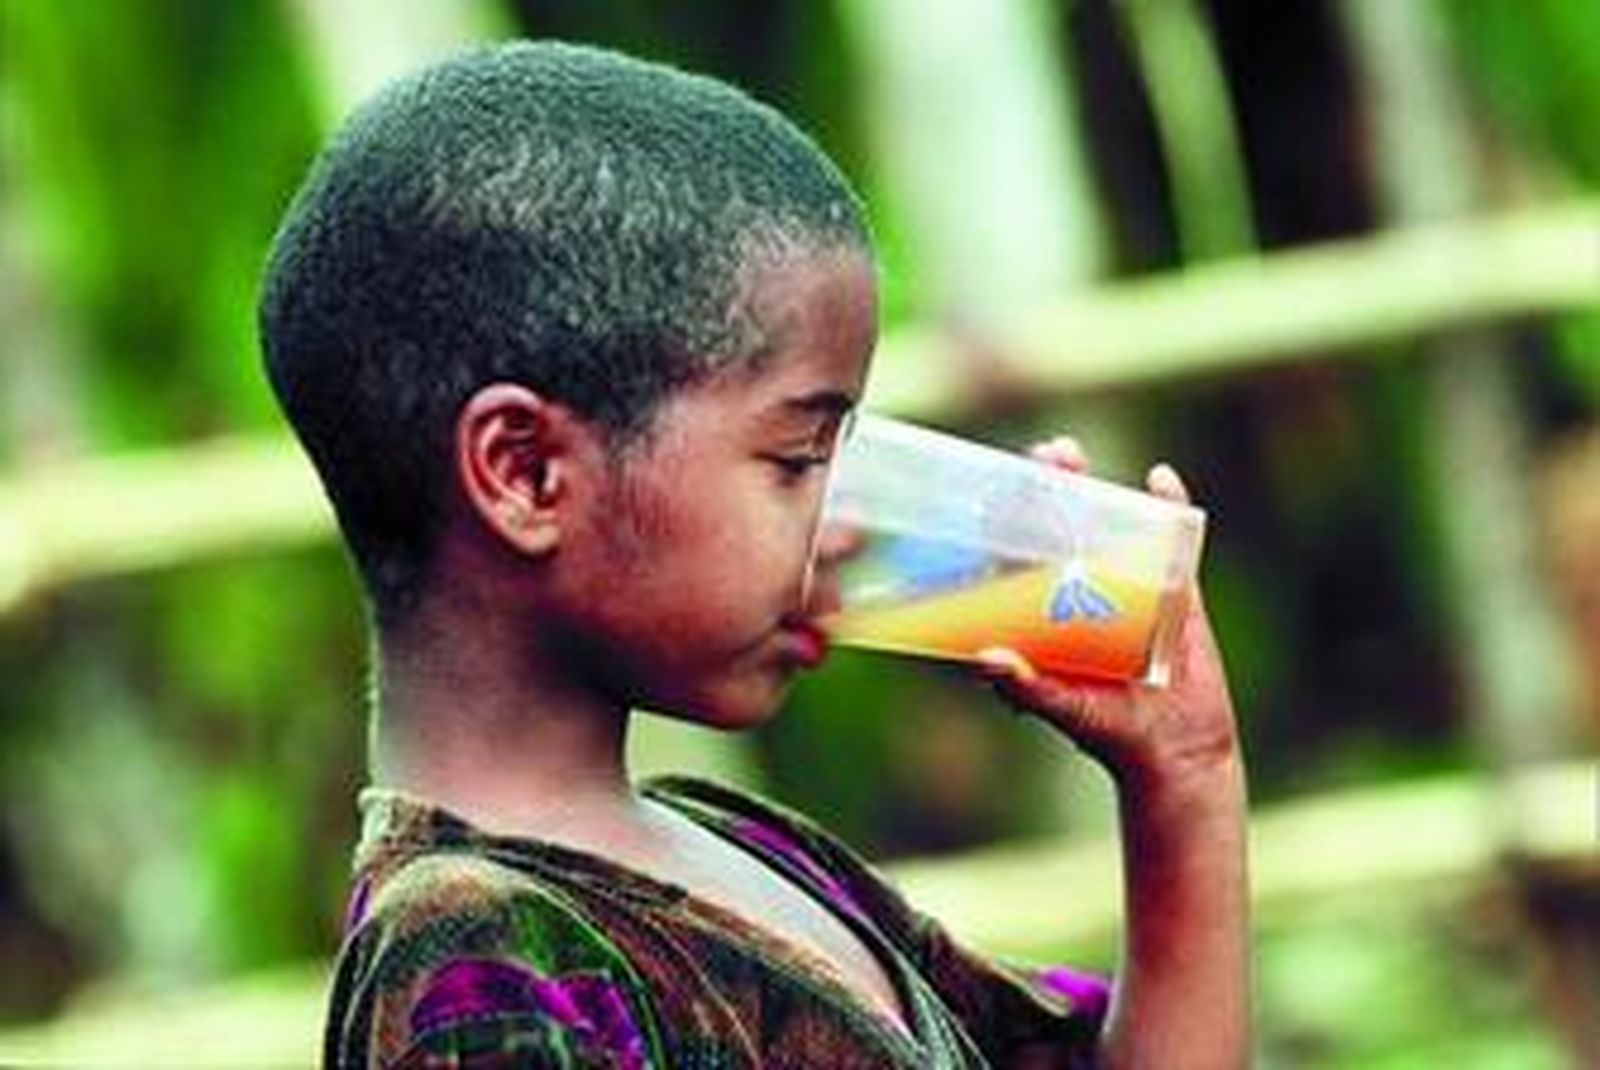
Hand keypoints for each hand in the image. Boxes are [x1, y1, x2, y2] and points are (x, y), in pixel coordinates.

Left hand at [975, 436, 1239, 788]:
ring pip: (1111, 525)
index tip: (997, 490)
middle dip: (1049, 488)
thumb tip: (985, 661)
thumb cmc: (1109, 732)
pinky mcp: (1176, 591)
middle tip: (1042, 457)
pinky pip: (1171, 542)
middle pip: (1063, 526)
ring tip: (1069, 455)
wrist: (1177, 752)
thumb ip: (1028, 688)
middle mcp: (1087, 593)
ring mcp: (1132, 587)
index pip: (1023, 556)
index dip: (1010, 520)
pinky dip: (1169, 508)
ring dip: (1093, 486)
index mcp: (1051, 614)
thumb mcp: (1065, 707)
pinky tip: (1160, 480)